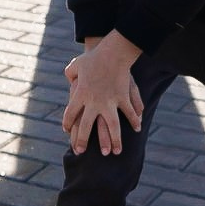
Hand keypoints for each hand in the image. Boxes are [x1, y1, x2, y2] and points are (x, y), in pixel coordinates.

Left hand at [61, 32, 144, 156]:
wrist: (111, 53)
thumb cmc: (92, 57)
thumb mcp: (76, 65)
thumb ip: (71, 73)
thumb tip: (69, 77)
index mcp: (80, 95)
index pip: (70, 114)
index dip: (68, 124)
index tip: (67, 131)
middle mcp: (93, 102)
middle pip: (86, 127)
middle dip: (83, 140)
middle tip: (80, 151)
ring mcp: (109, 102)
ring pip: (112, 127)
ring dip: (114, 140)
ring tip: (114, 152)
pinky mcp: (123, 98)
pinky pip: (129, 113)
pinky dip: (134, 121)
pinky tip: (137, 128)